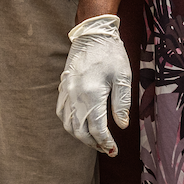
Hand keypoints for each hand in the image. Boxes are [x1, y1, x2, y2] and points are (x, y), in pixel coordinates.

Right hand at [57, 14, 132, 154]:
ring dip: (80, 135)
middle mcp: (76, 96)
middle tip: (105, 148)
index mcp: (92, 95)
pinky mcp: (63, 86)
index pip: (97, 129)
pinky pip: (61, 112)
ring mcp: (66, 91)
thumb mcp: (123, 77)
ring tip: (94, 139)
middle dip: (93, 143)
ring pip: (68, 124)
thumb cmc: (111, 54)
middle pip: (80, 131)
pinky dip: (69, 123)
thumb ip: (122, 104)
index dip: (106, 143)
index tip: (113, 151)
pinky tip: (79, 124)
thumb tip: (122, 126)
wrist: (93, 33)